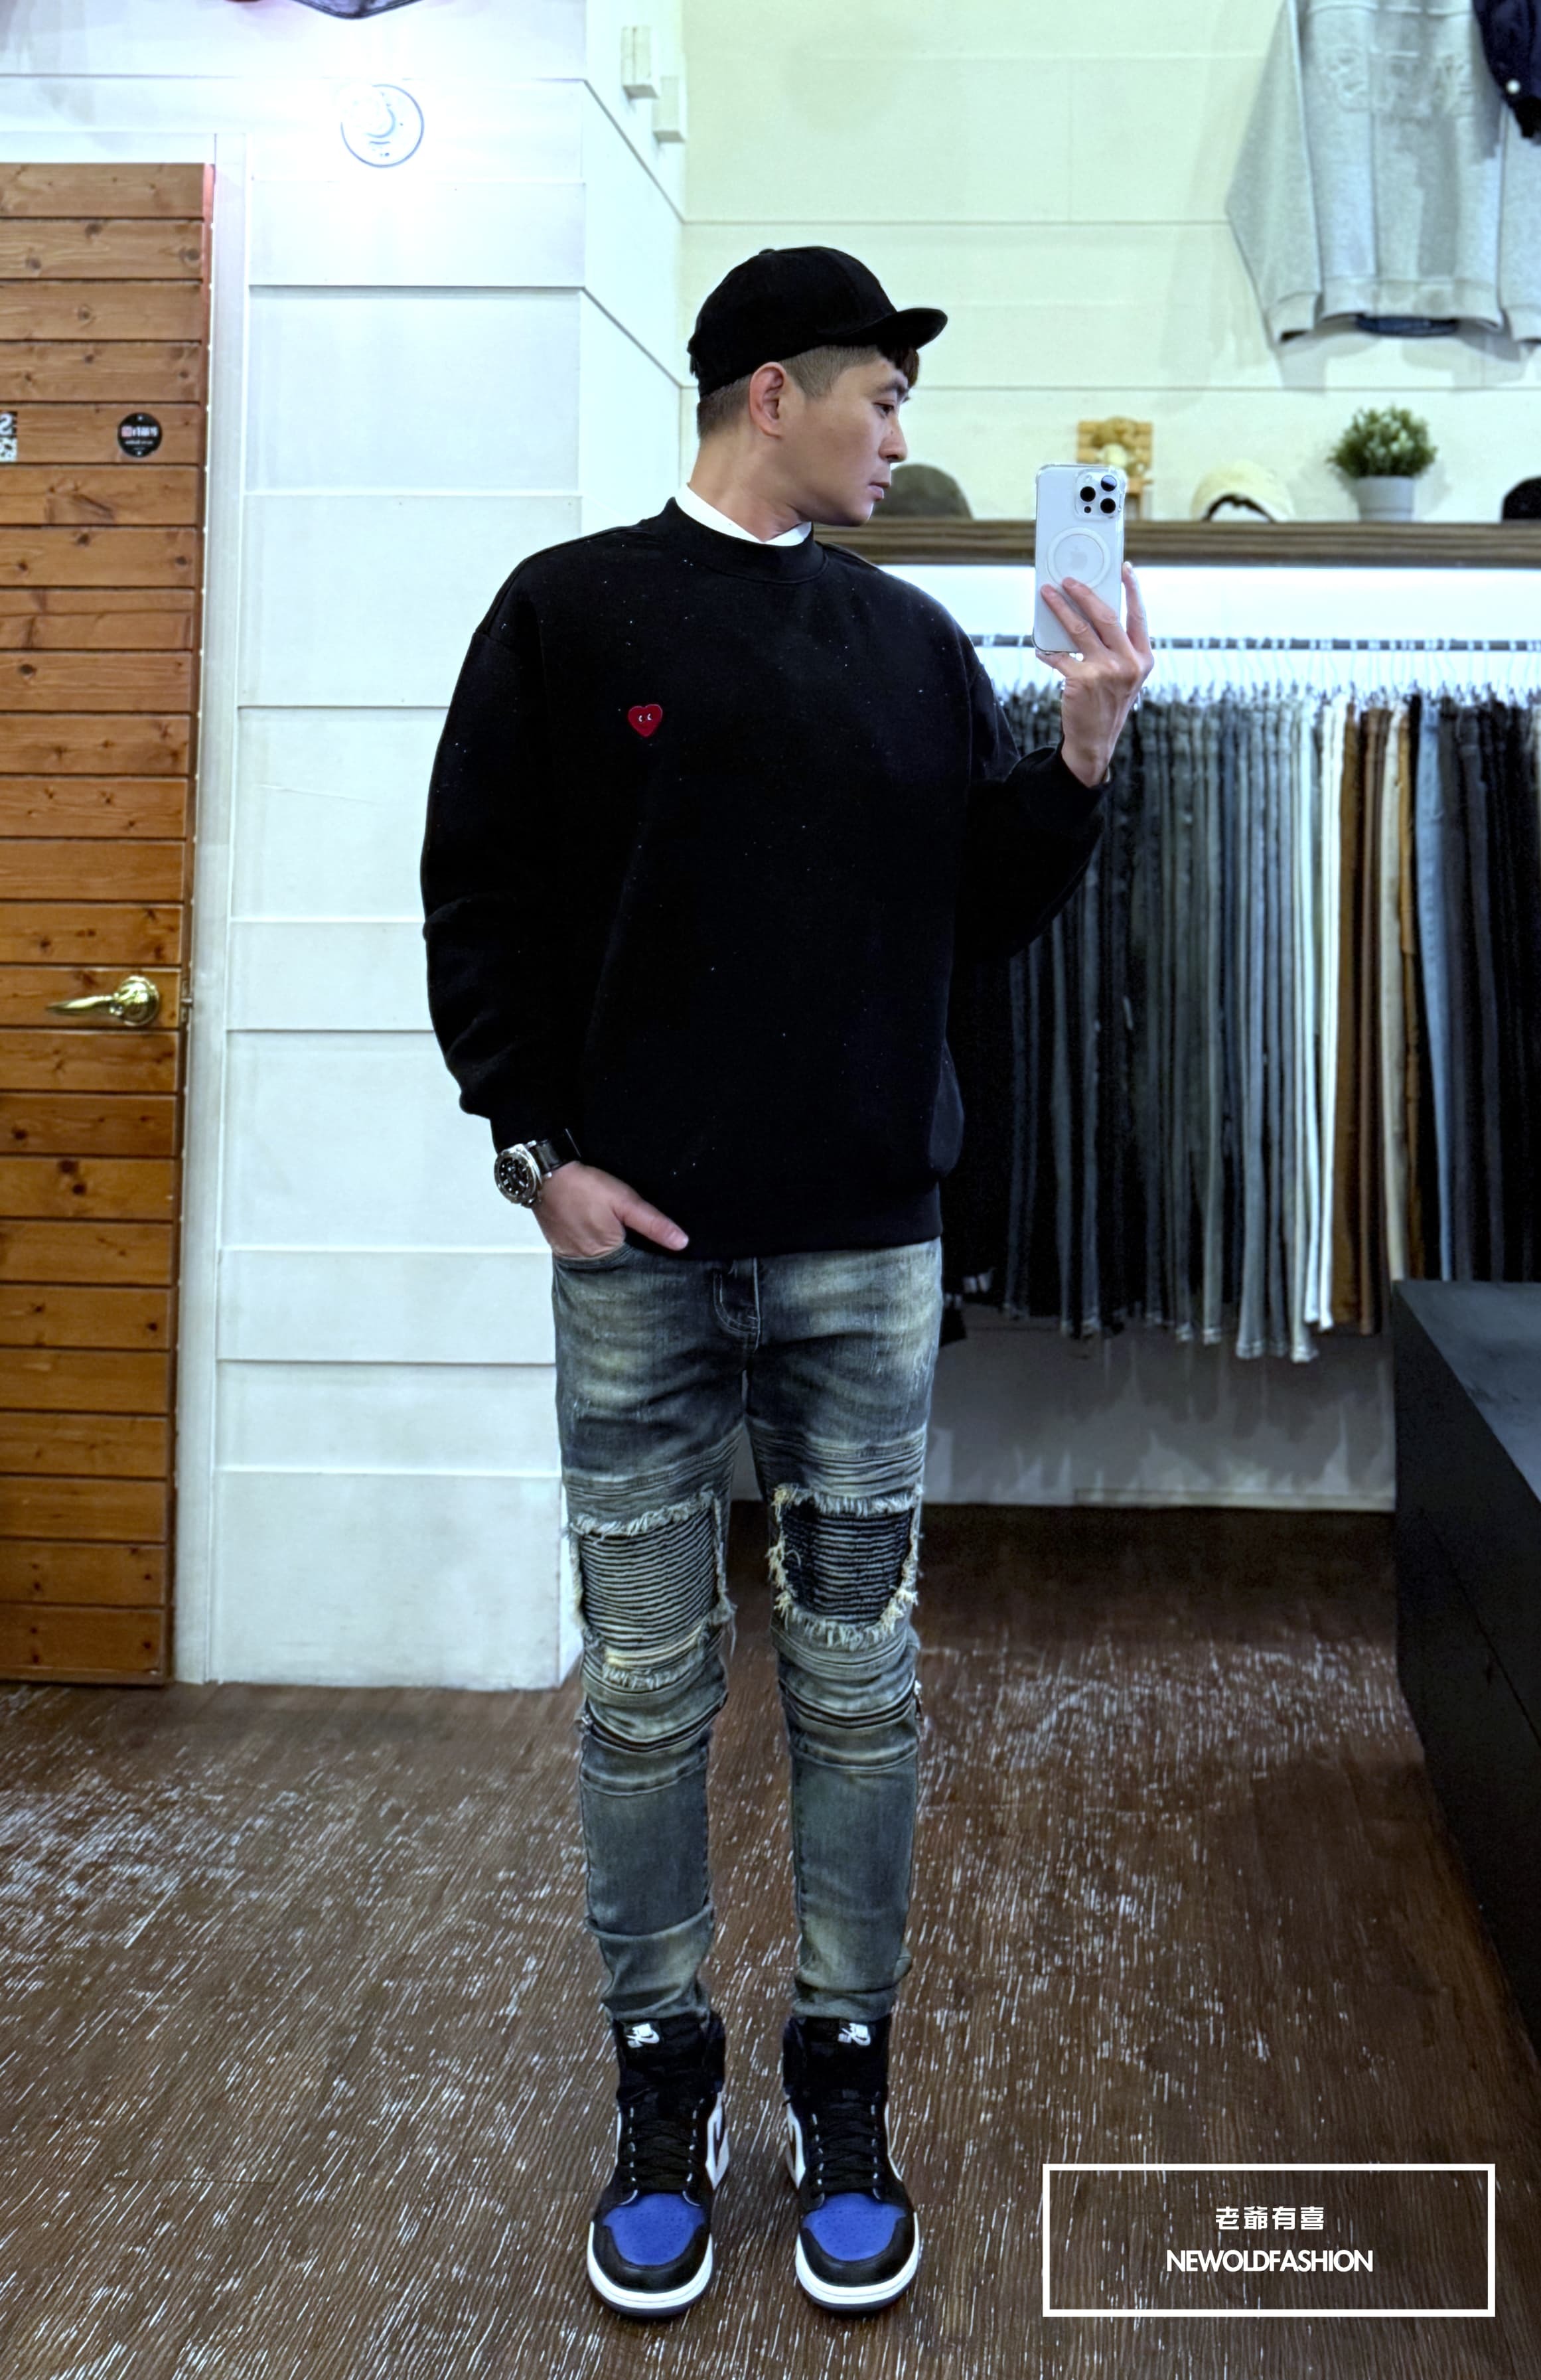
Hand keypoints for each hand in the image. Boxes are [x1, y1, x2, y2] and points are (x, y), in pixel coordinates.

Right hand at [534, 1161, 688, 1255]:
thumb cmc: (584, 1187)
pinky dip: (595, 1252)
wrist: (544, 1176)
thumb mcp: (625, 1201)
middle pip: (617, 1270)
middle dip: (630, 1263)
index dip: (649, 1264)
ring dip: (612, 1258)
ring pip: (601, 1265)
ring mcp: (572, 1257)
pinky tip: (601, 1238)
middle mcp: (588, 1264)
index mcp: (608, 1255)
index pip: (636, 1271)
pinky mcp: (561, 1249)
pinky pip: (584, 1256)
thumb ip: (653, 1224)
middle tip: (643, 1248)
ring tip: (625, 1245)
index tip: (663, 1260)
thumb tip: (682, 1243)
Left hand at [1040, 560, 1154, 785]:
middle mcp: (1129, 663)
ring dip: (1061, 609)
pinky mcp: (1082, 681)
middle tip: (1069, 580)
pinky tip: (1041, 649)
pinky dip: (1047, 652)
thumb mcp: (1124, 677)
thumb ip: (1117, 649)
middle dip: (1085, 594)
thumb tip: (1093, 615)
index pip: (1139, 616)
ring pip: (1080, 630)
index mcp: (1143, 659)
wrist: (1095, 742)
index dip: (1132, 590)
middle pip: (1106, 616)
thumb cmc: (1107, 705)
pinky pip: (1059, 657)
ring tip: (1048, 595)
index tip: (1124, 569)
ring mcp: (1106, 672)